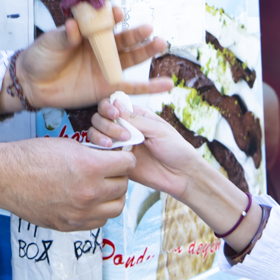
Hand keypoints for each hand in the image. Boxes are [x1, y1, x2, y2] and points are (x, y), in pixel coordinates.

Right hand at [0, 138, 134, 230]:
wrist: (3, 177)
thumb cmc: (31, 156)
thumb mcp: (67, 145)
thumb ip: (93, 154)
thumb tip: (110, 158)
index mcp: (90, 168)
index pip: (128, 164)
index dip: (124, 157)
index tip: (120, 156)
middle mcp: (89, 193)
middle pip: (123, 186)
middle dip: (119, 176)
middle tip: (110, 170)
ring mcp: (80, 213)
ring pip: (116, 208)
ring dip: (113, 196)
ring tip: (102, 187)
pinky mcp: (69, 225)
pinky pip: (98, 221)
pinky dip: (99, 211)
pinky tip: (89, 201)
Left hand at [9, 7, 169, 110]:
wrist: (32, 84)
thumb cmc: (41, 57)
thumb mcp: (50, 43)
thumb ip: (64, 36)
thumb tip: (73, 26)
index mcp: (89, 33)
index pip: (105, 22)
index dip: (112, 17)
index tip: (117, 13)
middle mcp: (101, 48)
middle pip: (124, 39)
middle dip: (137, 34)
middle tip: (149, 28)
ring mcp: (106, 68)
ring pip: (131, 59)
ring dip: (147, 52)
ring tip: (161, 44)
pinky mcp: (107, 88)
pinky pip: (131, 87)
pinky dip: (150, 87)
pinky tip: (167, 84)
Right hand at [91, 101, 256, 246]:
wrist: (182, 176)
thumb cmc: (176, 149)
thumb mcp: (158, 130)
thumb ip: (135, 119)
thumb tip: (114, 103)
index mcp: (137, 116)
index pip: (113, 105)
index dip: (108, 107)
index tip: (114, 114)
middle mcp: (125, 128)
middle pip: (101, 118)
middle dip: (105, 124)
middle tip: (123, 136)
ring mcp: (119, 144)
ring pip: (96, 134)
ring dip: (99, 136)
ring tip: (112, 145)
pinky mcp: (117, 161)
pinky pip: (100, 153)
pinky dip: (98, 151)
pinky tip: (108, 154)